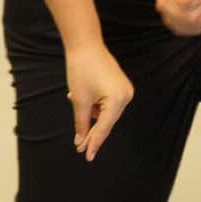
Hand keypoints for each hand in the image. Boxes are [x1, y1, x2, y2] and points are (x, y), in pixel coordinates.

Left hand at [65, 45, 133, 161]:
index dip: (94, 143)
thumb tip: (81, 141)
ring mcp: (125, 90)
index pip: (105, 127)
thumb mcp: (79, 100)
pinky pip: (108, 103)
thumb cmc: (81, 70)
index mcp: (118, 99)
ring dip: (91, 114)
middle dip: (92, 131)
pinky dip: (96, 105)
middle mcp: (126, 95)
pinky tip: (82, 96)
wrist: (85, 44)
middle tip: (79, 146)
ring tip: (74, 99)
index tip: (87, 156)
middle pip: (107, 121)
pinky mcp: (121, 86)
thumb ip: (82, 123)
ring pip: (107, 112)